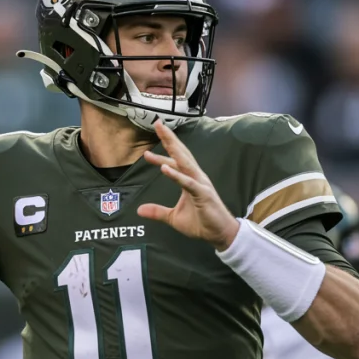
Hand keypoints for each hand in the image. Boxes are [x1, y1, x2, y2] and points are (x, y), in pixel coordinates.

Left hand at [137, 120, 240, 250]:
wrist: (219, 234)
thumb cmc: (201, 223)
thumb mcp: (174, 218)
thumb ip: (158, 212)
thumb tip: (139, 210)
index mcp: (189, 180)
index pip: (173, 163)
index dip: (160, 156)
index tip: (145, 152)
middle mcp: (195, 177)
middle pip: (180, 154)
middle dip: (169, 139)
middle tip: (157, 123)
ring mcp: (200, 184)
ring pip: (184, 162)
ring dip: (173, 148)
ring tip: (163, 135)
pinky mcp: (203, 194)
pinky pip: (188, 183)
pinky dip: (176, 175)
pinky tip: (165, 168)